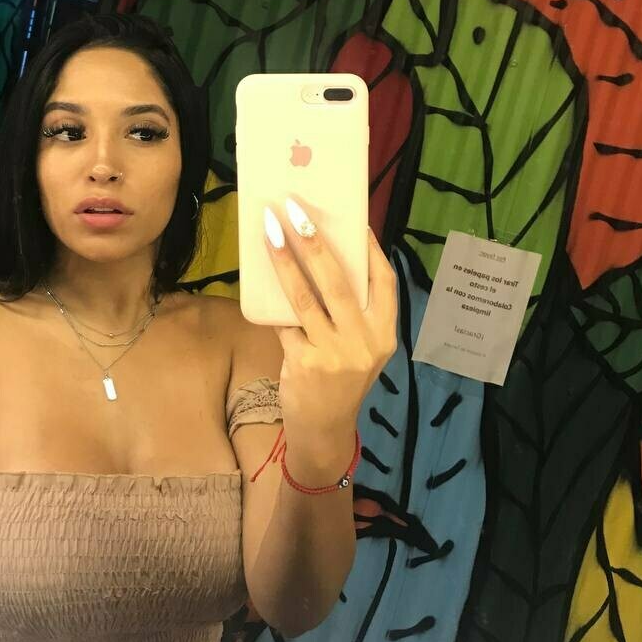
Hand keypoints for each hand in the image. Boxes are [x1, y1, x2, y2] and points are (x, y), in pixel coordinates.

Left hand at [264, 198, 397, 438]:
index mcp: (385, 333)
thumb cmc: (340, 380)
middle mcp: (364, 341)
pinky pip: (284, 323)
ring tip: (270, 233)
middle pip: (339, 282)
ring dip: (285, 261)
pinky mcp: (306, 363)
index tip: (356, 221)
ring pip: (305, 297)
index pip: (384, 282)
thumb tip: (321, 259)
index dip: (371, 250)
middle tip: (296, 212)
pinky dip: (271, 302)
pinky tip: (257, 278)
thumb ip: (351, 314)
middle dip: (315, 242)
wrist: (325, 430)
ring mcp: (335, 353)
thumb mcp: (360, 348)